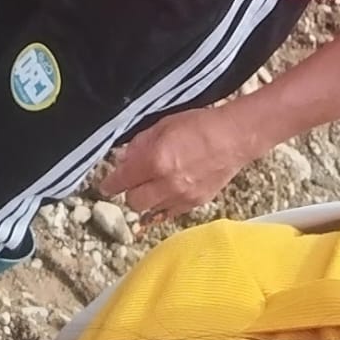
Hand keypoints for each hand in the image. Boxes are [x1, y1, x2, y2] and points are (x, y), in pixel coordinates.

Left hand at [101, 105, 251, 221]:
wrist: (234, 138)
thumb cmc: (200, 125)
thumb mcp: (163, 125)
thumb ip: (139, 144)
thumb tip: (123, 159)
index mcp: (155, 160)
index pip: (122, 181)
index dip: (110, 184)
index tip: (105, 186)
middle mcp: (166, 183)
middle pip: (133, 202)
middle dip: (129, 192)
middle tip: (132, 181)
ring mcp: (181, 196)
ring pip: (150, 211)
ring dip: (146, 200)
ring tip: (152, 185)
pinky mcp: (194, 203)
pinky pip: (169, 214)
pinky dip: (162, 207)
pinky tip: (164, 195)